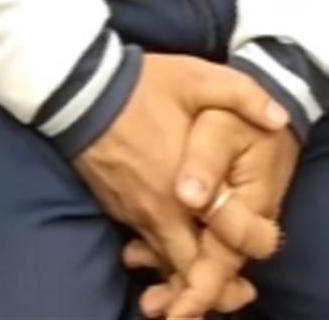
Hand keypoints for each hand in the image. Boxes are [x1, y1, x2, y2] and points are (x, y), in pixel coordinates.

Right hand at [74, 55, 287, 292]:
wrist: (79, 89)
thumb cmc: (141, 87)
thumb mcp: (195, 78)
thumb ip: (242, 95)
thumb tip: (278, 119)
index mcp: (188, 190)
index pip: (219, 245)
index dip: (235, 253)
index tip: (244, 251)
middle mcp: (162, 213)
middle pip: (191, 269)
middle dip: (210, 279)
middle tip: (227, 273)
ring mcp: (136, 214)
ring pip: (166, 263)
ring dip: (186, 268)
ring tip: (202, 262)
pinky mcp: (118, 209)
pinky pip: (145, 245)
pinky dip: (161, 253)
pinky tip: (172, 240)